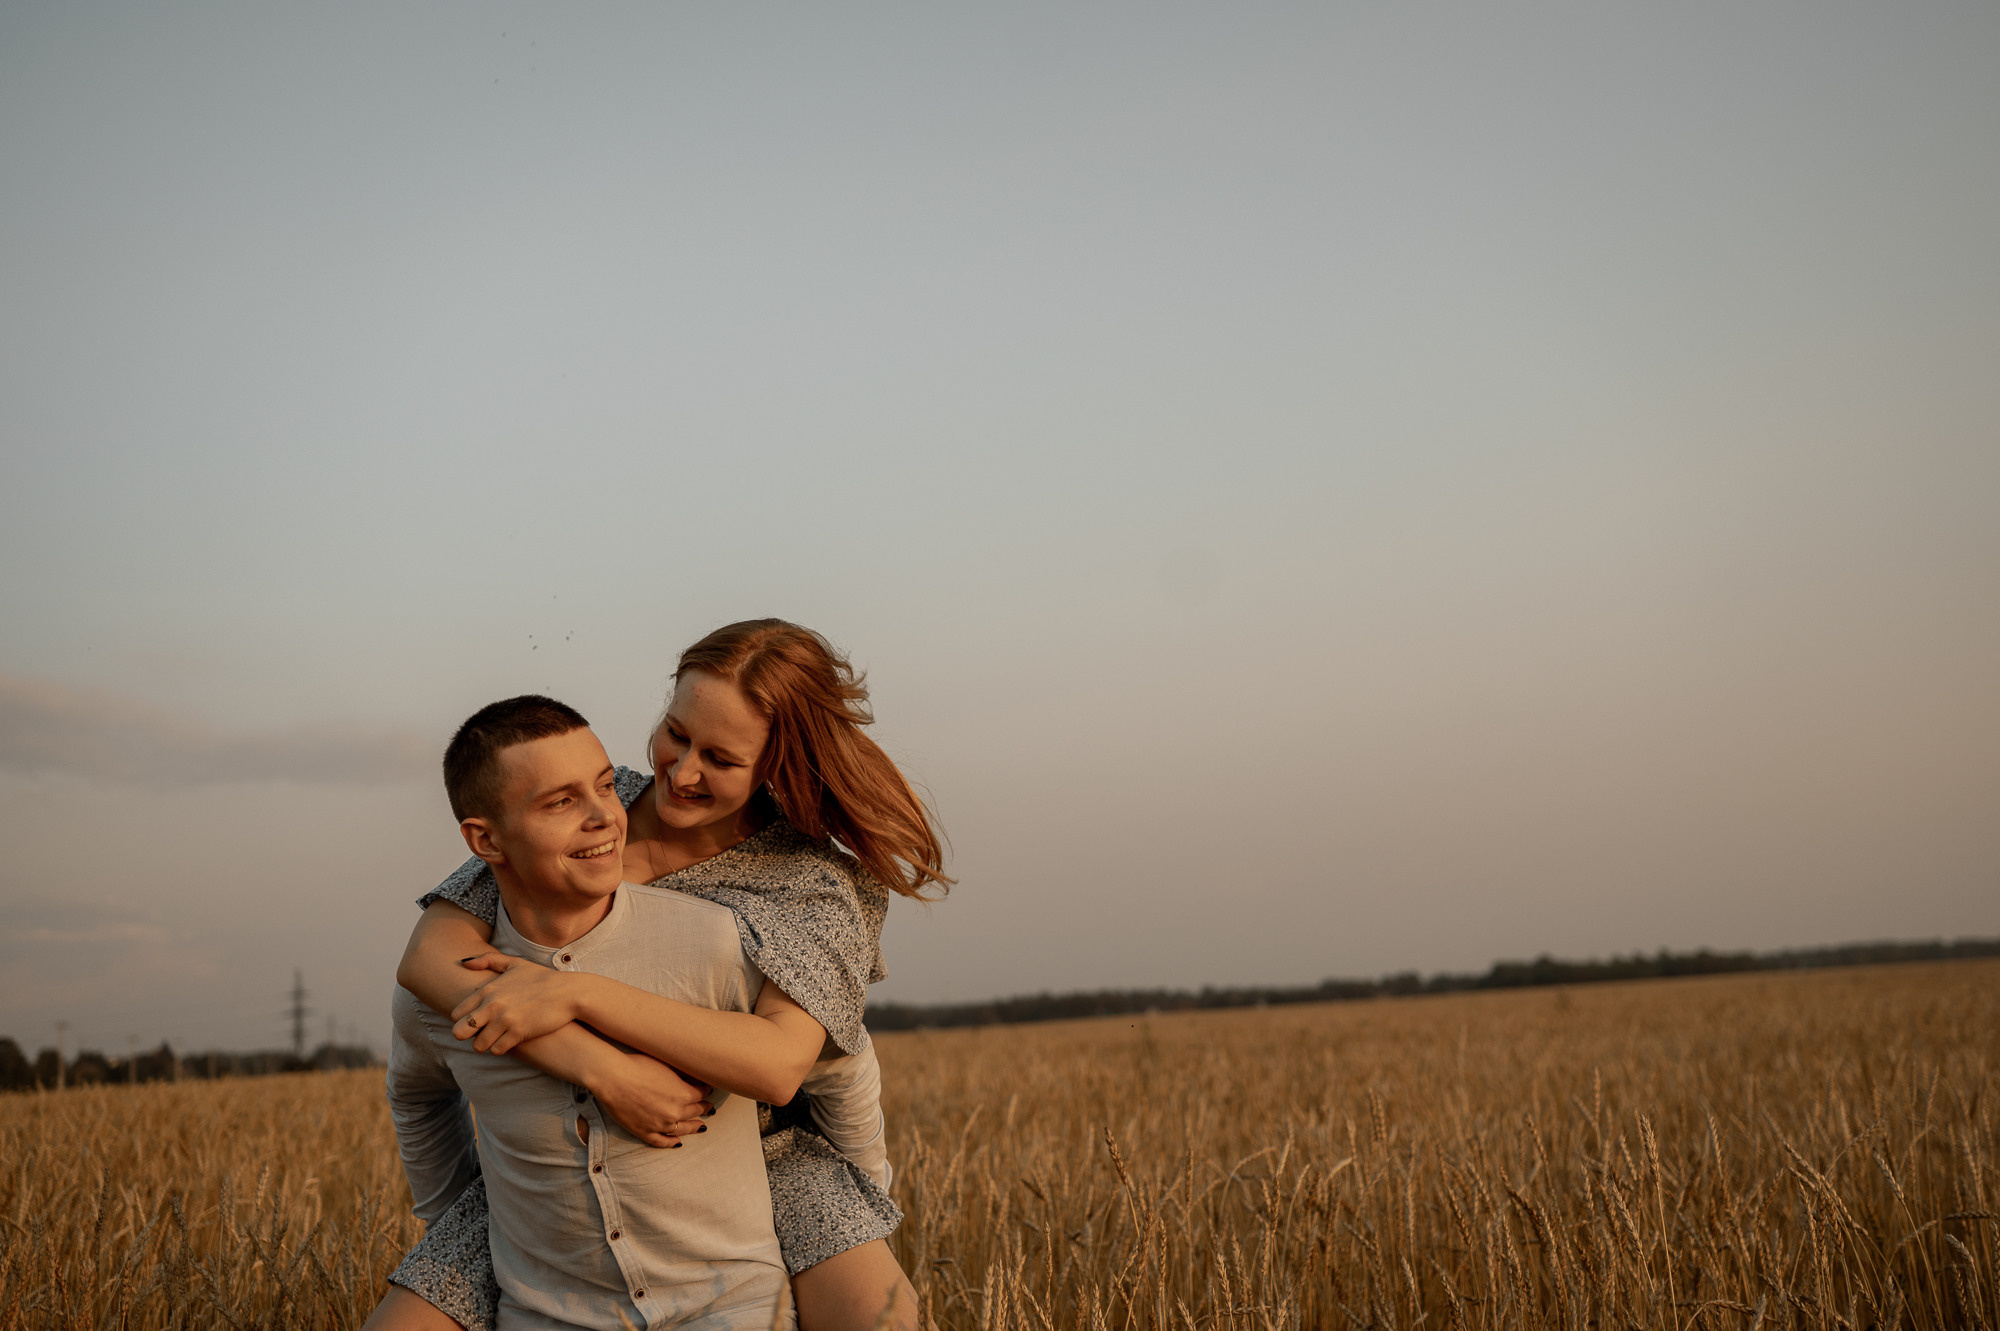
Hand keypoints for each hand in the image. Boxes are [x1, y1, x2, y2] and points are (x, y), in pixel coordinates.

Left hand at [450, 953, 583, 1054]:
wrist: (569, 992)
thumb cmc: (542, 979)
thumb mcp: (515, 963)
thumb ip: (489, 960)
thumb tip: (464, 964)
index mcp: (488, 989)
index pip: (457, 1013)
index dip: (464, 1020)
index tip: (477, 1020)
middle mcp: (492, 1004)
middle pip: (459, 1031)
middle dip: (467, 1036)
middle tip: (481, 1034)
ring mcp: (505, 1019)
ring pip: (478, 1045)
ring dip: (485, 1045)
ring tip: (495, 1039)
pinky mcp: (518, 1032)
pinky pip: (496, 1050)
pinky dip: (500, 1048)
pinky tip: (509, 1042)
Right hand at [590, 1051, 714, 1148]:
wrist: (612, 1077)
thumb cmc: (639, 1065)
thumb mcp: (668, 1065)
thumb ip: (683, 1075)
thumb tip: (696, 1079)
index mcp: (684, 1094)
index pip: (702, 1094)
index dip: (705, 1091)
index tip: (706, 1090)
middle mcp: (675, 1112)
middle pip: (695, 1112)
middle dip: (703, 1108)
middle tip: (708, 1108)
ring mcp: (660, 1125)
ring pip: (682, 1129)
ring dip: (693, 1127)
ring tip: (701, 1126)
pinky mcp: (644, 1132)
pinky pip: (662, 1142)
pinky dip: (671, 1142)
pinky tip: (678, 1142)